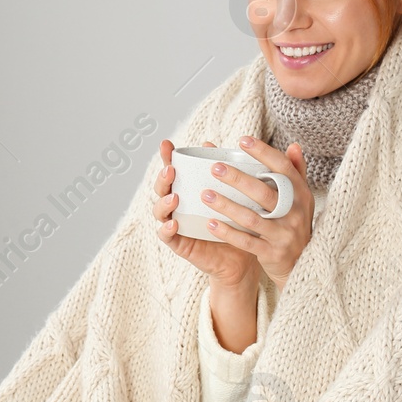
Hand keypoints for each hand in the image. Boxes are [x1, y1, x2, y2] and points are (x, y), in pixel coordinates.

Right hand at [151, 139, 259, 290]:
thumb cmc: (236, 224)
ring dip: (163, 202)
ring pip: (159, 211)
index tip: (166, 144)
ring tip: (174, 197)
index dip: (166, 157)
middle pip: (161, 189)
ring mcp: (176, 225)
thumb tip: (209, 144)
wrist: (241, 258)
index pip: (173, 171)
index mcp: (188, 191)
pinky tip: (174, 224)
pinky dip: (166, 229)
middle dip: (162, 178)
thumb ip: (221, 172)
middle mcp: (178, 207)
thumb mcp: (232, 195)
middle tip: (171, 170)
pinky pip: (166, 236)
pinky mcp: (179, 243)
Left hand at [190, 135, 312, 290]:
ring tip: (205, 194)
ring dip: (227, 205)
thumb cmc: (295, 223)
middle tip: (215, 167)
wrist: (303, 263)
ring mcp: (284, 234)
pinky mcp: (272, 252)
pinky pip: (246, 242)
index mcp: (301, 194)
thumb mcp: (301, 199)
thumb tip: (292, 145)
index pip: (283, 168)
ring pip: (251, 217)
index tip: (242, 140)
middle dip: (238, 179)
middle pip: (264, 192)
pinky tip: (210, 223)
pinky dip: (227, 233)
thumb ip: (296, 172)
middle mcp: (295, 213)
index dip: (264, 153)